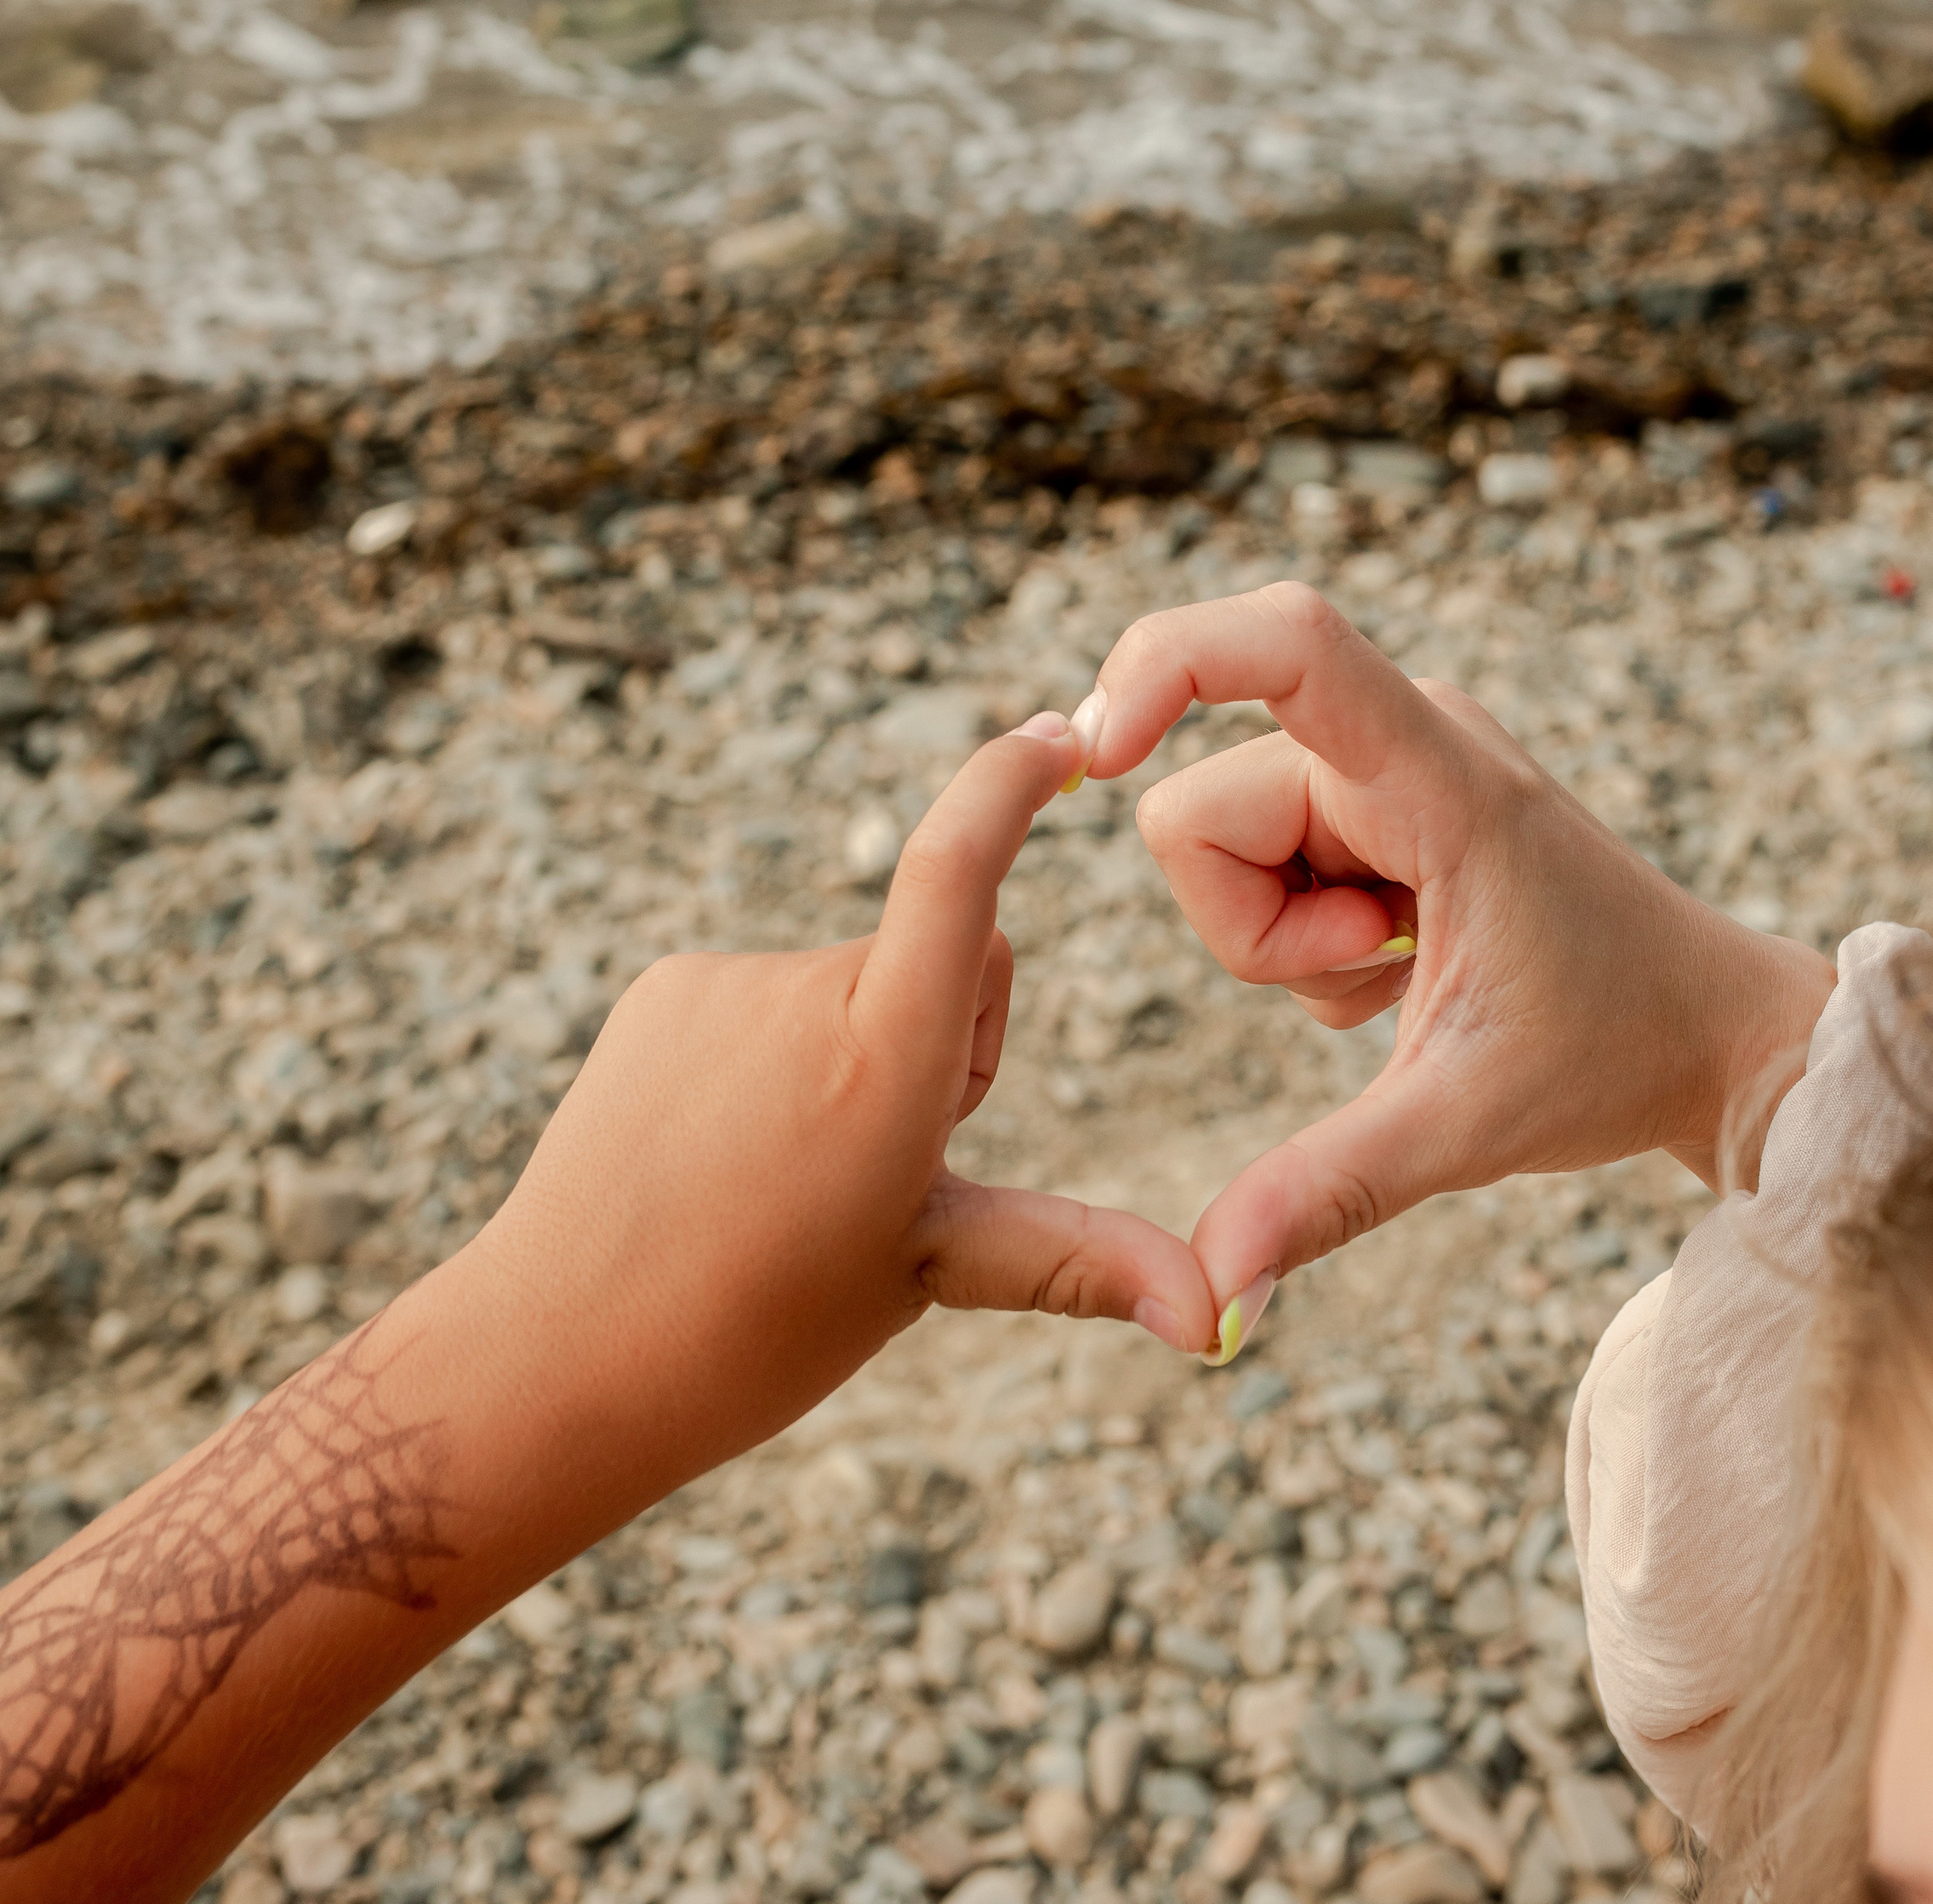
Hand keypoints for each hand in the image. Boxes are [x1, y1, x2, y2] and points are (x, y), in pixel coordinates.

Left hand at [472, 707, 1219, 1512]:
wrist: (554, 1356)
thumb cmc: (759, 1330)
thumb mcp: (933, 1272)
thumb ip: (1083, 1261)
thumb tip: (1220, 1318)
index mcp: (886, 1059)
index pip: (958, 870)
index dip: (1006, 786)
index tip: (1055, 734)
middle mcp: (806, 993)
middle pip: (940, 959)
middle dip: (938, 1035)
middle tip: (873, 1172)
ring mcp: (725, 982)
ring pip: (850, 983)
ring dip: (847, 1052)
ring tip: (778, 1176)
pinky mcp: (666, 987)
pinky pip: (764, 995)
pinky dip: (767, 1054)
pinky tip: (718, 1148)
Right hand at [1075, 586, 1833, 1346]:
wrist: (1707, 1033)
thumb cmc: (1614, 1054)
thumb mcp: (1467, 1127)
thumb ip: (1327, 1189)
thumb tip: (1210, 1292)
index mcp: (1440, 777)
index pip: (1289, 642)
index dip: (1168, 660)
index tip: (1093, 744)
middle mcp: (1402, 737)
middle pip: (1200, 811)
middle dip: (1251, 931)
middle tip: (1383, 973)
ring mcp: (1386, 762)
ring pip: (1217, 845)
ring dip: (1283, 941)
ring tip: (1403, 970)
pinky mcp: (1374, 798)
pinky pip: (1259, 862)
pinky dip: (1307, 937)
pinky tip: (1403, 961)